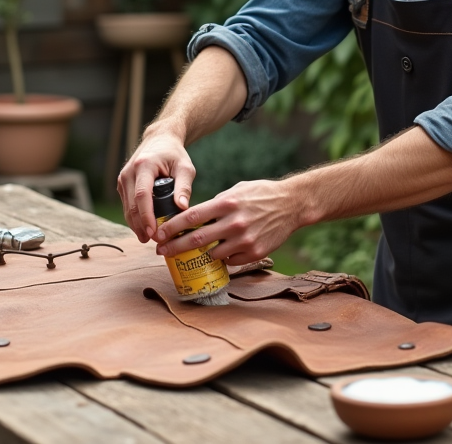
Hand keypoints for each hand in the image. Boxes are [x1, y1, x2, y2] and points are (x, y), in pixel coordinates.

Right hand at [117, 127, 195, 242]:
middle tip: (153, 241)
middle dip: (140, 225)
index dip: (146, 216)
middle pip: (132, 205)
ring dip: (136, 225)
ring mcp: (123, 178)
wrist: (159, 139)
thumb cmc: (174, 154)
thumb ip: (184, 187)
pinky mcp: (122, 184)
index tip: (153, 232)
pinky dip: (134, 218)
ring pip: (126, 208)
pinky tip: (143, 228)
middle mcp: (129, 172)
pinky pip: (127, 205)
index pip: (142, 195)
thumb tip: (183, 208)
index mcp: (144, 166)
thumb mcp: (185, 167)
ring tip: (148, 239)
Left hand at [155, 179, 302, 265]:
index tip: (159, 234)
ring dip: (201, 254)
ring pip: (213, 254)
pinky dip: (224, 258)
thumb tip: (193, 216)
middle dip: (175, 247)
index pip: (191, 216)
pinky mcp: (255, 252)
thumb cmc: (261, 194)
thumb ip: (216, 204)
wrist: (292, 204)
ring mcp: (245, 239)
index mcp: (226, 203)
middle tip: (162, 251)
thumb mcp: (236, 191)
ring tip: (195, 253)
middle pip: (196, 239)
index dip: (172, 227)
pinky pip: (231, 261)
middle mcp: (234, 222)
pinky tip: (223, 252)